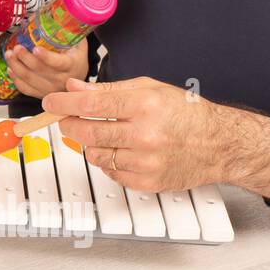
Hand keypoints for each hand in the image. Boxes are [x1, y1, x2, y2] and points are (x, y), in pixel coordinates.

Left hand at [4, 38, 88, 98]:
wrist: (78, 85)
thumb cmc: (76, 61)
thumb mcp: (79, 46)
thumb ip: (72, 33)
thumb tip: (63, 15)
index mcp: (71, 66)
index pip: (58, 63)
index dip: (46, 57)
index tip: (36, 49)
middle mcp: (61, 80)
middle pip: (40, 71)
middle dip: (25, 58)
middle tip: (17, 48)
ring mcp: (50, 89)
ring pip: (30, 80)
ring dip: (16, 67)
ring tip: (9, 55)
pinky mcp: (41, 94)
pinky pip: (25, 89)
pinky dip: (16, 79)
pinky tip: (10, 69)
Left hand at [41, 77, 269, 196]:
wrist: (220, 144)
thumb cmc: (186, 113)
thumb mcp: (149, 89)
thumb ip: (107, 90)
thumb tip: (73, 88)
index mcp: (144, 105)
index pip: (89, 105)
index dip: (62, 104)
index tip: (49, 103)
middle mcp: (145, 134)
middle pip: (86, 133)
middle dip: (69, 125)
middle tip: (68, 119)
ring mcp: (146, 161)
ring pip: (95, 155)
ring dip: (90, 144)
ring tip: (105, 134)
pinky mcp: (148, 181)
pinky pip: (110, 173)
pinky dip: (108, 162)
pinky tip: (122, 151)